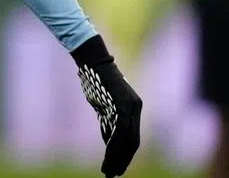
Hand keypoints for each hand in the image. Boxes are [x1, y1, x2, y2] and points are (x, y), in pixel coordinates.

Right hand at [72, 36, 142, 176]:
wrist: (93, 62)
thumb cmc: (95, 81)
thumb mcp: (103, 104)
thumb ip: (108, 121)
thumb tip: (108, 142)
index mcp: (133, 108)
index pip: (133, 138)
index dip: (125, 155)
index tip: (117, 167)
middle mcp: (136, 109)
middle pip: (132, 142)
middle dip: (123, 160)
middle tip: (114, 174)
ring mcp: (130, 107)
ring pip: (126, 140)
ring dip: (116, 158)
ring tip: (108, 171)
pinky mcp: (122, 106)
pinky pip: (118, 132)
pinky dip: (112, 147)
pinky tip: (107, 157)